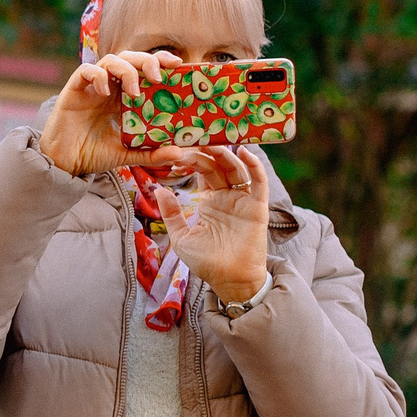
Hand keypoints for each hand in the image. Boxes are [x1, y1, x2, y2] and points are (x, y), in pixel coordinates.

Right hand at [41, 51, 206, 178]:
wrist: (65, 163)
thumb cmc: (94, 154)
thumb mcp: (128, 154)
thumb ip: (152, 152)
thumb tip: (179, 154)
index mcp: (125, 96)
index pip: (145, 68)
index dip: (161, 61)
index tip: (178, 65)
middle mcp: (111, 87)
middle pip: (131, 58)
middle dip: (147, 60)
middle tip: (158, 77)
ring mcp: (93, 87)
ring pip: (111, 60)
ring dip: (126, 70)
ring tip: (134, 90)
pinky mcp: (75, 89)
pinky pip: (86, 70)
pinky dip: (98, 76)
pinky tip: (104, 92)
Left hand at [158, 146, 271, 304]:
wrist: (229, 280)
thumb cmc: (206, 261)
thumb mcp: (181, 236)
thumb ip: (171, 213)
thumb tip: (158, 189)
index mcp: (209, 200)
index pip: (202, 170)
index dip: (191, 157)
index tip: (177, 145)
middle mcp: (227, 196)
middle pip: (217, 165)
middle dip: (205, 151)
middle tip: (193, 136)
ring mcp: (243, 200)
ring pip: (236, 169)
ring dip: (225, 154)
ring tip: (212, 141)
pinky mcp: (257, 207)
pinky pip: (258, 182)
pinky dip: (254, 166)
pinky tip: (244, 153)